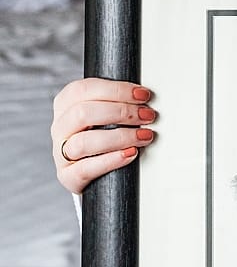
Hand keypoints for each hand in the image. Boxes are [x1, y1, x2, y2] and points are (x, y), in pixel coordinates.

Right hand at [52, 77, 158, 191]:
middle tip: (148, 116)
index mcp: (65, 105)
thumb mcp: (104, 116)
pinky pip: (86, 168)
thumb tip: (144, 97)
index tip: (143, 95)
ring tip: (145, 136)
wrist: (93, 175)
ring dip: (120, 137)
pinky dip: (111, 160)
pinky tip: (131, 154)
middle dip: (121, 112)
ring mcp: (61, 153)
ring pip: (84, 142)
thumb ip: (116, 103)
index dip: (115, 90)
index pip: (83, 90)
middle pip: (83, 113)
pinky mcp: (68, 176)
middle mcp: (60, 127)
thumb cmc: (102, 138)